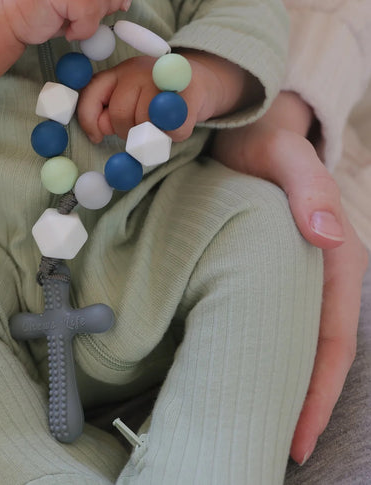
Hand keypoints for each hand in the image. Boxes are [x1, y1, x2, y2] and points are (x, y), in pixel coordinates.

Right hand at [2, 0, 136, 43]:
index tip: (114, 6)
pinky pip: (89, 13)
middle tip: (86, 16)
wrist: (12, 15)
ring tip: (73, 21)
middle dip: (107, 7)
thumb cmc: (47, 7)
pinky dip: (82, 29)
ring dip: (92, 20)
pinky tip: (68, 29)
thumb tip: (126, 2)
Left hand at [77, 51, 261, 143]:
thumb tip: (100, 129)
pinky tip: (174, 127)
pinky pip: (172, 129)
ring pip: (145, 123)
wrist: (198, 81)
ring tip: (158, 126)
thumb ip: (109, 112)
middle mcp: (138, 70)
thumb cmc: (155, 97)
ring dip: (150, 135)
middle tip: (138, 132)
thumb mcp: (127, 100)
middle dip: (126, 131)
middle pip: (120, 113)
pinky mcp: (188, 94)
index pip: (93, 92)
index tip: (97, 137)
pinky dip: (172, 135)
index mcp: (119, 72)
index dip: (89, 119)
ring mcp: (164, 79)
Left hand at [211, 93, 367, 464]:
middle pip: (312, 350)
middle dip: (297, 402)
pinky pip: (270, 318)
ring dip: (280, 384)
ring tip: (256, 424)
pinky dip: (262, 350)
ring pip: (293, 339)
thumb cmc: (265, 142)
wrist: (249, 128)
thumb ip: (310, 190)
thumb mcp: (286, 156)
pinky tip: (242, 370)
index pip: (329, 337)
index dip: (315, 390)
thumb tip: (331, 238)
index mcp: (333, 256)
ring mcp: (293, 272)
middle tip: (270, 447)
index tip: (294, 438)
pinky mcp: (265, 268)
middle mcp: (318, 272)